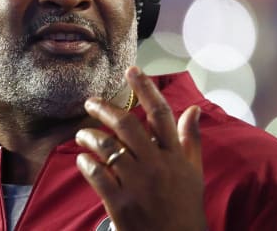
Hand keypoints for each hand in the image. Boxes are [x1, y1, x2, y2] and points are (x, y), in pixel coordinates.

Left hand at [74, 66, 205, 230]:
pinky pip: (97, 174)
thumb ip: (190, 139)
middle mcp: (156, 165)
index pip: (161, 114)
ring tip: (82, 135)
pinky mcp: (120, 202)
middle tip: (90, 102)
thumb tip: (194, 109)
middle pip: (127, 125)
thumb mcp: (193, 171)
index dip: (146, 89)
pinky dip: (86, 163)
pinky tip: (83, 159)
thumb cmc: (185, 205)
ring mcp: (137, 184)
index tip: (132, 70)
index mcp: (174, 156)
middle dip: (105, 109)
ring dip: (90, 136)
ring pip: (108, 147)